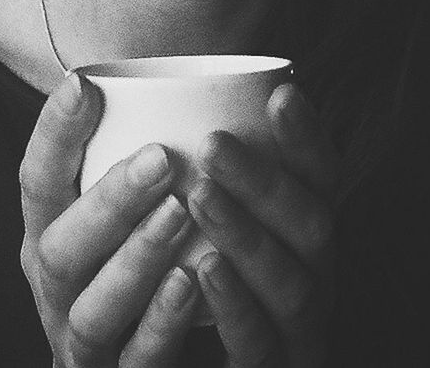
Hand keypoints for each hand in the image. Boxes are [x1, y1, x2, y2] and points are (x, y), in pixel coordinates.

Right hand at [19, 73, 202, 366]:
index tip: (82, 85)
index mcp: (52, 233)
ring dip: (136, 259)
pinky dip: (161, 323)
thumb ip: (141, 152)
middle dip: (108, 201)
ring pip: (93, 308)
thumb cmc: (149, 258)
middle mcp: (58, 287)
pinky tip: (192, 282)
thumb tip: (178, 79)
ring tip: (180, 212)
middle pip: (61, 249)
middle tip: (161, 157)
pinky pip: (136, 360)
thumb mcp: (132, 203)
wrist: (155, 353)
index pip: (37, 181)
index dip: (52, 134)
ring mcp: (82, 340)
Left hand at [187, 83, 339, 367]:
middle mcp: (311, 274)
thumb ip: (178, 167)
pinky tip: (200, 270)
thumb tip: (108, 90)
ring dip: (246, 236)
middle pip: (312, 224)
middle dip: (265, 181)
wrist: (173, 365)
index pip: (321, 174)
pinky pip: (257, 346)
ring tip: (199, 195)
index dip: (307, 135)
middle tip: (213, 146)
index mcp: (302, 225)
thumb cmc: (172, 282)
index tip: (279, 93)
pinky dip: (234, 307)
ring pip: (290, 285)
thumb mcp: (186, 218)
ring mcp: (296, 329)